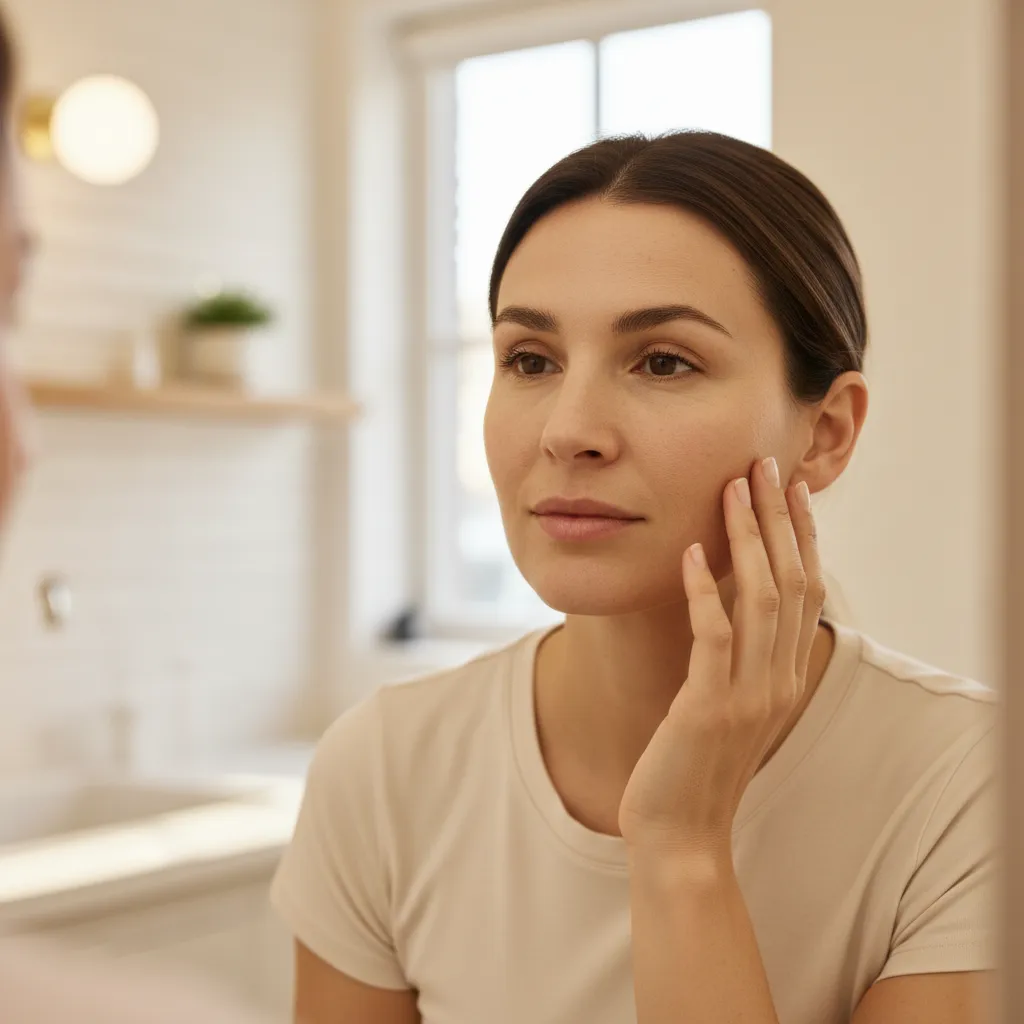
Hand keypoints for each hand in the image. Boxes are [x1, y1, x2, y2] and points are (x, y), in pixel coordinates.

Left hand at [617, 456, 825, 857]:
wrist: (681, 835)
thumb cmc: (696, 766)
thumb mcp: (728, 705)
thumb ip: (738, 659)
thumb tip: (726, 606)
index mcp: (785, 676)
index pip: (805, 590)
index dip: (801, 535)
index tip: (790, 488)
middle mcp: (778, 680)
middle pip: (792, 582)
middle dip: (779, 519)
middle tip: (766, 465)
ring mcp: (747, 695)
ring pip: (761, 599)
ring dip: (748, 539)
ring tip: (733, 489)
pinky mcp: (707, 706)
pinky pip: (713, 637)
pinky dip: (705, 591)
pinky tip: (691, 553)